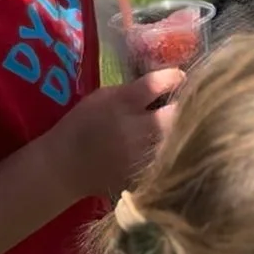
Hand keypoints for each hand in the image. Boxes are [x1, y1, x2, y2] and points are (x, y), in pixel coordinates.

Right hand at [42, 68, 183, 199]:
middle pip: (176, 113)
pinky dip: (172, 151)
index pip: (157, 84)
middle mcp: (137, 129)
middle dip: (184, 105)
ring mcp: (143, 155)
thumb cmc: (82, 125)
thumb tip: (166, 83)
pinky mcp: (145, 175)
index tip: (180, 77)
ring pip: (177, 138)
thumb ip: (134, 90)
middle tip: (188, 101)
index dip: (173, 78)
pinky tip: (171, 146)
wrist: (66, 166)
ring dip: (181, 129)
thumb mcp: (103, 96)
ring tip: (183, 123)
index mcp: (123, 103)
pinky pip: (168, 159)